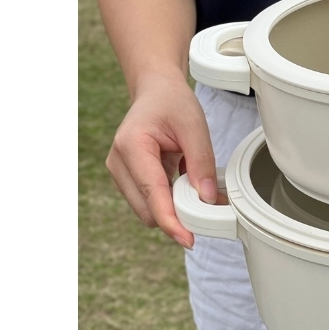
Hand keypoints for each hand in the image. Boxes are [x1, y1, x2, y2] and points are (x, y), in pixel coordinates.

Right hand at [106, 71, 215, 247]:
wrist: (156, 91)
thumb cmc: (171, 103)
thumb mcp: (195, 126)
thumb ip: (201, 162)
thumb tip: (207, 198)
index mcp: (132, 146)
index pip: (152, 194)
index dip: (171, 221)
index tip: (188, 239)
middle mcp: (118, 163)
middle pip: (147, 210)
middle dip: (177, 216)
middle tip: (209, 210)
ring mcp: (120, 172)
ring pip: (148, 209)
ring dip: (174, 208)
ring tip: (198, 190)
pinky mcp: (128, 179)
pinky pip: (150, 200)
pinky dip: (170, 200)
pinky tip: (187, 187)